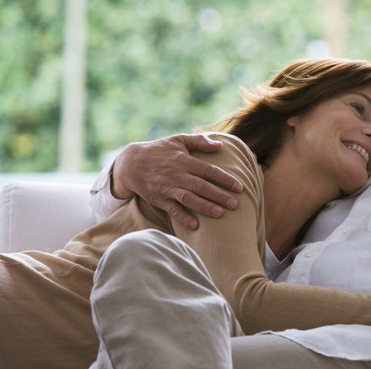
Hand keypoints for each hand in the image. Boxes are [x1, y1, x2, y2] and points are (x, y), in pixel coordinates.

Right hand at [112, 133, 243, 229]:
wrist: (131, 164)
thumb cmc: (159, 150)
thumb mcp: (178, 140)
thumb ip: (200, 141)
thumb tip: (220, 145)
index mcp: (184, 160)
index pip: (208, 170)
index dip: (224, 179)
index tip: (239, 186)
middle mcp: (177, 175)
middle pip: (201, 186)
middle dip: (219, 195)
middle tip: (235, 204)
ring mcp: (168, 188)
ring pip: (189, 198)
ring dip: (205, 206)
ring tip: (221, 214)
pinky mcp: (160, 199)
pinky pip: (172, 210)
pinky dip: (183, 218)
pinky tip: (195, 226)